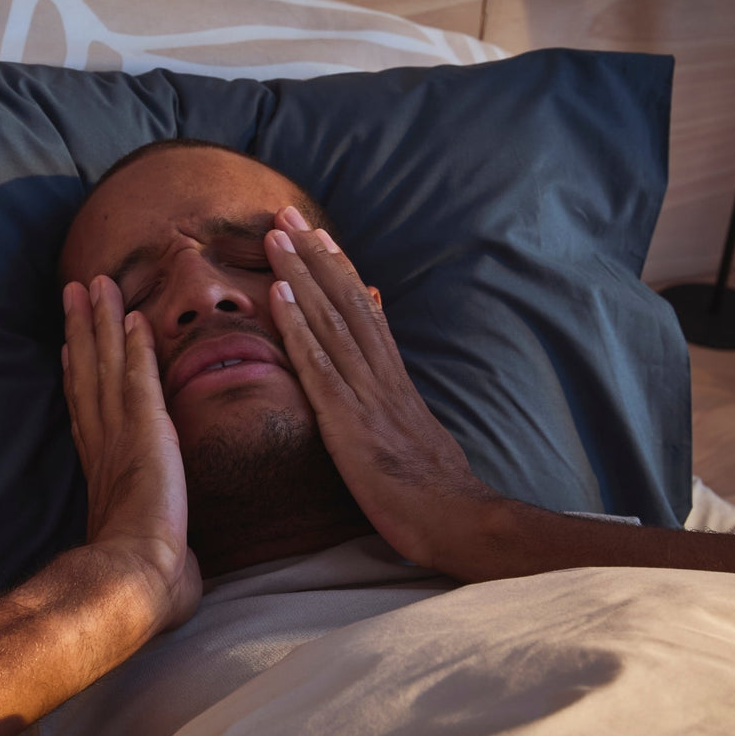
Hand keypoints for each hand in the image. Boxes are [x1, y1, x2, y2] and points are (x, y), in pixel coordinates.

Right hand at [62, 276, 201, 634]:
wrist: (133, 581)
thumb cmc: (144, 586)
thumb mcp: (156, 559)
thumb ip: (166, 552)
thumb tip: (183, 573)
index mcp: (103, 475)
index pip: (87, 413)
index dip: (78, 376)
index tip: (69, 348)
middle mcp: (103, 446)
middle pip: (87, 375)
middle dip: (81, 332)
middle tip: (73, 292)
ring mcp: (121, 435)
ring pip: (107, 364)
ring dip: (100, 322)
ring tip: (93, 284)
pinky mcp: (145, 429)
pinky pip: (139, 375)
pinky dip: (134, 343)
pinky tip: (132, 313)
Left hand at [262, 207, 503, 570]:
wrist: (459, 523)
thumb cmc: (432, 489)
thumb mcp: (412, 430)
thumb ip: (393, 394)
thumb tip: (385, 368)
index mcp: (392, 379)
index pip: (364, 310)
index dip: (338, 268)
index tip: (315, 232)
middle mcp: (380, 375)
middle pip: (346, 301)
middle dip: (314, 253)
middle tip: (285, 212)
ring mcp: (365, 394)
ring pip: (330, 319)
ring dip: (301, 273)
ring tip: (276, 234)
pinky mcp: (349, 421)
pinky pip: (318, 365)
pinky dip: (296, 325)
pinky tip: (276, 294)